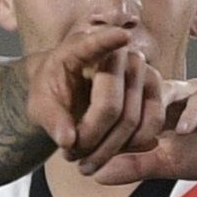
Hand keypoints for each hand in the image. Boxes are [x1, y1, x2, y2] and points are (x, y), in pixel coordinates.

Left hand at [20, 28, 165, 174]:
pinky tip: (110, 154)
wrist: (71, 93)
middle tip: (69, 156)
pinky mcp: (157, 89)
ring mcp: (141, 70)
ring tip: (84, 160)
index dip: (109, 40)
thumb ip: (51, 119)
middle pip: (110, 107)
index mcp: (81, 48)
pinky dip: (132, 147)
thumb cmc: (52, 93)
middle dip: (89, 139)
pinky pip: (152, 124)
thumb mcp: (40, 105)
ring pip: (132, 120)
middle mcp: (118, 54)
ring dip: (108, 149)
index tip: (122, 36)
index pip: (95, 44)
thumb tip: (68, 141)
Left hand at [93, 78, 196, 184]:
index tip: (78, 150)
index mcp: (153, 108)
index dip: (99, 128)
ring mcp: (194, 92)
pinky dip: (191, 114)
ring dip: (148, 112)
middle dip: (114, 117)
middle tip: (95, 141)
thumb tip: (95, 175)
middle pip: (134, 95)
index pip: (119, 110)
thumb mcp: (169, 164)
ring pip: (165, 91)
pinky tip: (181, 130)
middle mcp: (170, 94)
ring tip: (132, 135)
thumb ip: (135, 166)